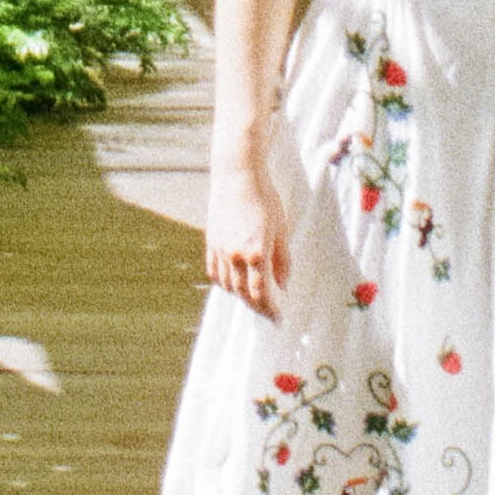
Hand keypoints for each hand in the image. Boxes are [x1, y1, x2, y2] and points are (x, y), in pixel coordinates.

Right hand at [202, 158, 289, 314]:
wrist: (237, 175)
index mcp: (256, 252)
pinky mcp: (211, 241)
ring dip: (241, 296)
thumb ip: (283, 260)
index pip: (261, 294)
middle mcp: (235, 255)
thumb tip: (283, 285)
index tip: (278, 318)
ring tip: (254, 298)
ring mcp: (220, 249)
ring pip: (228, 286)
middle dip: (257, 308)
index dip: (270, 310)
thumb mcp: (281, 228)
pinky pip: (214, 272)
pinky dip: (224, 283)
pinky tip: (233, 284)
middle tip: (268, 313)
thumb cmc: (264, 198)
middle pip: (243, 294)